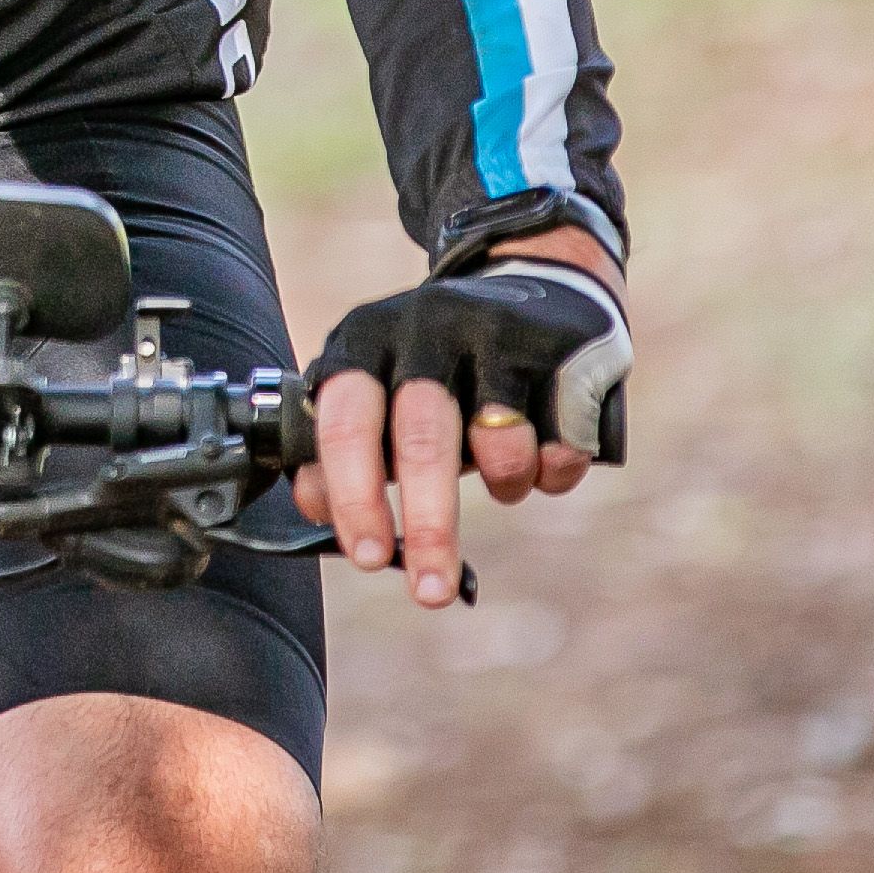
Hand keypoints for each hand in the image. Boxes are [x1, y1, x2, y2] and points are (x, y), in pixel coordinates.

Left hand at [302, 241, 627, 609]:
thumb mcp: (381, 392)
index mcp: (365, 339)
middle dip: (427, 527)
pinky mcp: (558, 349)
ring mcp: (496, 331)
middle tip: (431, 591)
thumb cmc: (443, 365)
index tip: (367, 558)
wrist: (539, 280)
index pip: (346, 421)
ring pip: (500, 450)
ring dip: (505, 485)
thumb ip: (342, 450)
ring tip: (503, 468)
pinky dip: (552, 470)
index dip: (354, 496)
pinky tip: (547, 436)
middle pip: (423, 441)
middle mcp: (425, 327)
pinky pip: (560, 448)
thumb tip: (314, 506)